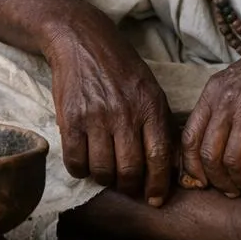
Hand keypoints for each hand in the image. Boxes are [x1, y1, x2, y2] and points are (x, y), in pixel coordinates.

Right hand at [43, 10, 174, 205]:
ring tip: (105, 172)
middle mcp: (125, 113)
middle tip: (128, 187)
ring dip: (104, 179)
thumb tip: (170, 163)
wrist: (82, 40)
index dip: (158, 185)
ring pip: (102, 170)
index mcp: (150, 106)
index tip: (156, 199)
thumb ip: (159, 123)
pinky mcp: (70, 119)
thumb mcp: (150, 88)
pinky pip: (75, 161)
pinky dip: (80, 170)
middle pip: (130, 170)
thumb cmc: (120, 67)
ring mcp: (96, 117)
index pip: (159, 157)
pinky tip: (85, 163)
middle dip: (130, 187)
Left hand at [181, 19, 240, 196]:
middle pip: (210, 156)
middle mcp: (227, 102)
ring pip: (235, 162)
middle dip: (220, 182)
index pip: (189, 139)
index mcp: (213, 92)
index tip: (205, 182)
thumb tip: (215, 142)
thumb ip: (224, 106)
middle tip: (235, 191)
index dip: (193, 167)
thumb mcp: (238, 79)